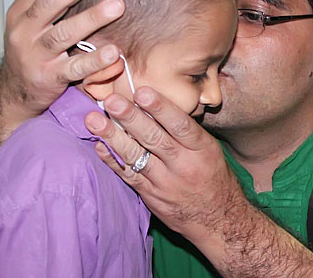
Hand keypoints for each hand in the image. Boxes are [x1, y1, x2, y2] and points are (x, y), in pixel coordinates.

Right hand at [0, 0, 125, 125]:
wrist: (13, 93)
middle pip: (52, 4)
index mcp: (20, 14)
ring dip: (92, 17)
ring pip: (64, 34)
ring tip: (118, 4)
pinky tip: (114, 52)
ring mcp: (36, 56)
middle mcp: (24, 32)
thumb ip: (51, 1)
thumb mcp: (31, 23)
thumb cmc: (30, 52)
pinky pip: (75, 69)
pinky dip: (95, 60)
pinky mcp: (49, 79)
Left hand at [84, 87, 244, 243]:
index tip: (142, 92)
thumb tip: (154, 103)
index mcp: (202, 149)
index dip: (160, 108)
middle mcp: (184, 165)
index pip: (180, 125)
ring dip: (113, 137)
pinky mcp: (151, 196)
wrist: (218, 220)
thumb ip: (185, 130)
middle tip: (112, 101)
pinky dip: (112, 160)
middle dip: (131, 118)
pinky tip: (99, 145)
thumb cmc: (211, 176)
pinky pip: (129, 176)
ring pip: (136, 156)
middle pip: (154, 139)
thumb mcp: (209, 150)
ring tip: (94, 120)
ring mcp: (165, 182)